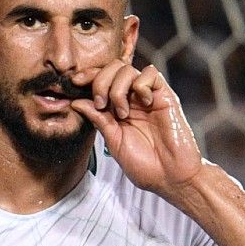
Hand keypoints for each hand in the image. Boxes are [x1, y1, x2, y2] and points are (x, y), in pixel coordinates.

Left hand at [73, 61, 206, 200]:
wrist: (170, 177)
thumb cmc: (144, 165)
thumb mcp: (114, 141)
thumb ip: (98, 120)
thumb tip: (76, 101)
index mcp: (117, 109)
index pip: (101, 80)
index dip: (88, 77)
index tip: (74, 83)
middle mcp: (132, 99)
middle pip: (113, 68)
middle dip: (100, 81)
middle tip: (101, 104)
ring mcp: (148, 96)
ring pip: (128, 69)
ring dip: (118, 88)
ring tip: (123, 113)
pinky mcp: (166, 96)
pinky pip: (151, 74)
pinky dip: (141, 84)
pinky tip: (143, 103)